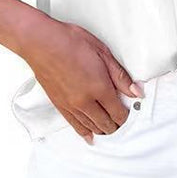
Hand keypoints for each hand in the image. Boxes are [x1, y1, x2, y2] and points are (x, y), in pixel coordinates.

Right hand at [19, 14, 142, 142]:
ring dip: (102, 130)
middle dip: (117, 126)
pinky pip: (75, 125)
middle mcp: (85, 101)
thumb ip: (120, 75)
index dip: (127, 117)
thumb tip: (135, 92)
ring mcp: (71, 105)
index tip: (131, 115)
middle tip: (123, 124)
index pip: (118, 113)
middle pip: (106, 124)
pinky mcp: (59, 105)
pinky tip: (90, 136)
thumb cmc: (69, 41)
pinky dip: (85, 132)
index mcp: (99, 87)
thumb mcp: (102, 52)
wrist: (41, 42)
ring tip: (110, 130)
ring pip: (91, 127)